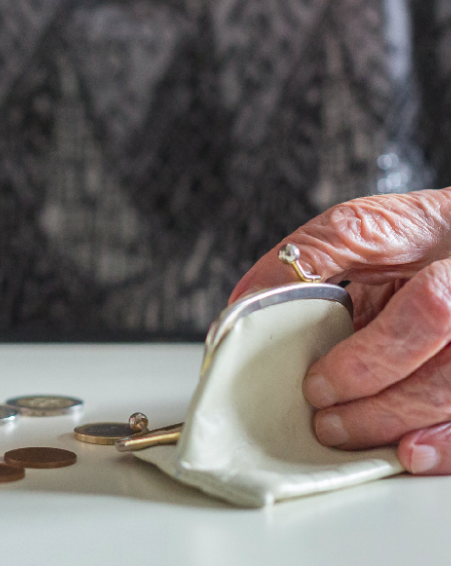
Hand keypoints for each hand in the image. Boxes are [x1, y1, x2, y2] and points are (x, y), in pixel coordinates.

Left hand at [230, 190, 450, 474]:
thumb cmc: (420, 236)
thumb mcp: (368, 227)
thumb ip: (314, 254)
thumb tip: (251, 294)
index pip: (428, 312)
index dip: (370, 357)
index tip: (318, 382)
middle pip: (444, 375)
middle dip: (377, 407)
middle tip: (324, 419)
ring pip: (450, 400)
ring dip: (395, 428)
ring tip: (343, 435)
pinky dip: (441, 444)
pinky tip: (409, 454)